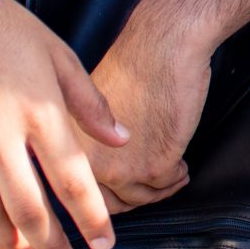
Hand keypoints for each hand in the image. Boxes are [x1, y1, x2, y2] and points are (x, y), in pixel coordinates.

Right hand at [0, 0, 124, 248]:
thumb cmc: (7, 29)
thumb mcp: (61, 57)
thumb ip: (92, 104)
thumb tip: (123, 141)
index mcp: (39, 113)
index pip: (72, 181)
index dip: (91, 219)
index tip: (104, 244)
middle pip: (28, 208)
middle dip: (50, 243)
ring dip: (6, 240)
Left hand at [84, 20, 212, 214]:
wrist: (162, 46)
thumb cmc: (133, 65)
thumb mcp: (89, 106)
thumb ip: (88, 140)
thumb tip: (106, 166)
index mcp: (67, 146)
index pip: (81, 190)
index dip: (108, 193)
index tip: (126, 188)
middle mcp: (87, 163)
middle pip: (111, 202)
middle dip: (136, 196)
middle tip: (154, 185)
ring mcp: (120, 168)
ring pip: (142, 198)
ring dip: (160, 189)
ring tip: (173, 174)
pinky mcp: (153, 165)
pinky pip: (167, 185)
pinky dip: (177, 177)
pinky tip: (182, 166)